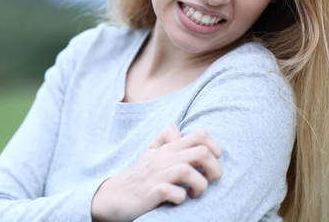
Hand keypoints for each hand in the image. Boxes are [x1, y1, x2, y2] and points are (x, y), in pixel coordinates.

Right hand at [91, 125, 222, 221]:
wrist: (112, 196)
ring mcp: (156, 175)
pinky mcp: (150, 194)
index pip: (200, 135)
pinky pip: (173, 192)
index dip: (215, 148)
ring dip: (199, 185)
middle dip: (214, 169)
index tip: (212, 164)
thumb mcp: (152, 153)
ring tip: (195, 194)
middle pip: (201, 152)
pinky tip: (178, 200)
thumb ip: (166, 140)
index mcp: (168, 148)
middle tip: (209, 181)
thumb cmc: (139, 176)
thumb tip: (177, 128)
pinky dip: (180, 198)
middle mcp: (163, 159)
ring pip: (187, 170)